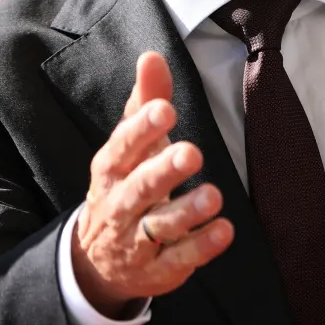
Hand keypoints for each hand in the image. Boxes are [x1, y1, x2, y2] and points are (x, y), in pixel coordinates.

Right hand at [71, 52, 233, 318]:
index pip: (122, 147)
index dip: (142, 130)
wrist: (99, 260)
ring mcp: (136, 241)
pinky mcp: (158, 269)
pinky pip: (180, 259)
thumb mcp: (130, 146)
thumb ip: (145, 102)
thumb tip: (152, 55)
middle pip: (139, 188)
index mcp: (111, 169)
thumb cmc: (124, 186)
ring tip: (213, 196)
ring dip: (186, 211)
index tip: (166, 110)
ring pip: (159, 226)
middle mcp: (119, 204)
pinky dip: (201, 247)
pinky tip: (224, 231)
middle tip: (192, 153)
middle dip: (164, 171)